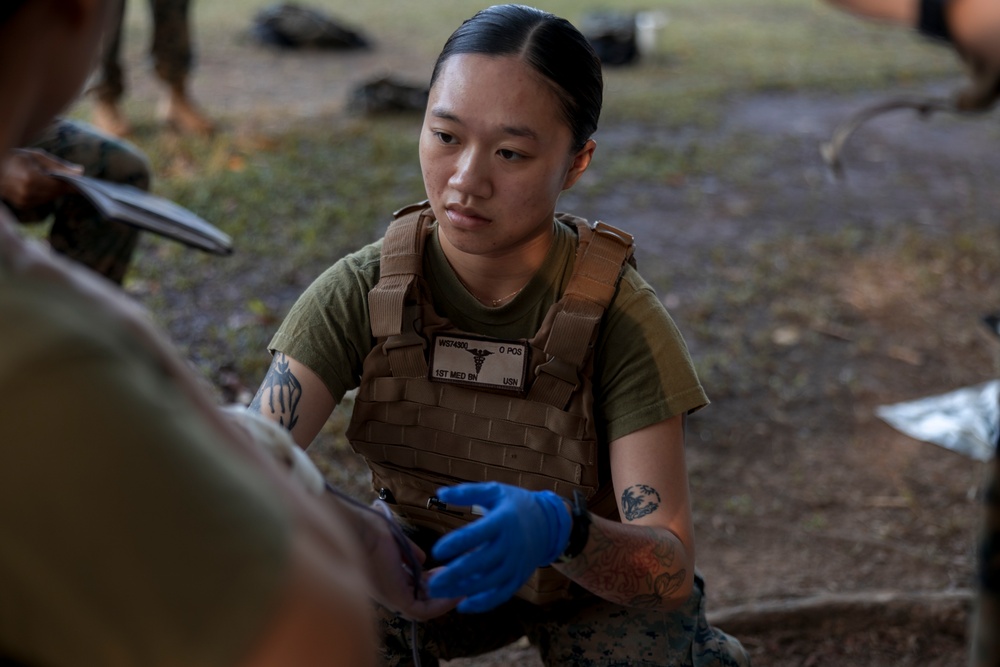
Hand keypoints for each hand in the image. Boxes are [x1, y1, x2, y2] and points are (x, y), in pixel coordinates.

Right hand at [0, 148, 82, 211]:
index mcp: (31, 179)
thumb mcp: (36, 156)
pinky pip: (41, 201)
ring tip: (47, 178)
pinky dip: (43, 193)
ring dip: (52, 190)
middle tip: (68, 179)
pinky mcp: (22, 205)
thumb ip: (59, 165)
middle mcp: (26, 192)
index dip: (72, 184)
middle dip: (62, 186)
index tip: (84, 183)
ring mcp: (23, 200)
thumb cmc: (15, 157)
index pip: (59, 186)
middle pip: (55, 193)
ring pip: (49, 198)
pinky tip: (38, 185)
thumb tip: (81, 172)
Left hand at [363, 500, 458, 620]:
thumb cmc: (370, 529)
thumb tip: (424, 559)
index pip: (414, 589)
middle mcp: (389, 591)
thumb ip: (409, 553)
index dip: (434, 583)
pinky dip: (442, 604)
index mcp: (387, 579)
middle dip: (445, 591)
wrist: (357, 527)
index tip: (449, 572)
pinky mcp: (396, 597)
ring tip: (466, 587)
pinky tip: (457, 592)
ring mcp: (392, 596)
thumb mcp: (397, 542)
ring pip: (424, 608)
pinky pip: (423, 610)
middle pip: (422, 600)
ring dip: (447, 599)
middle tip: (464, 581)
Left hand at [427, 482, 570, 612]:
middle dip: (455, 575)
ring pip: (489, 582)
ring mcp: (517, 563)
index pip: (477, 533)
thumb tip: (440, 492)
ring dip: (464, 590)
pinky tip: (462, 606)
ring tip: (440, 593)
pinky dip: (483, 603)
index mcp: (504, 520)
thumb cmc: (515, 504)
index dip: (456, 543)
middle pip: (481, 562)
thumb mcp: (495, 491)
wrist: (548, 523)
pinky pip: (501, 594)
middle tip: (431, 583)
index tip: (435, 551)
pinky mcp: (519, 577)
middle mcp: (512, 544)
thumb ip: (467, 493)